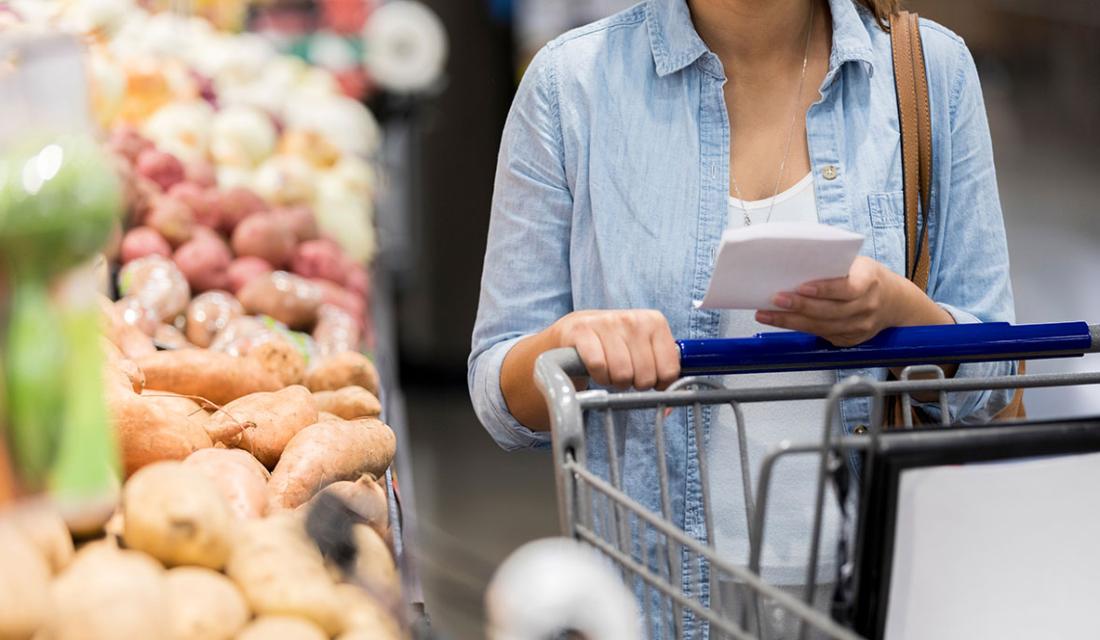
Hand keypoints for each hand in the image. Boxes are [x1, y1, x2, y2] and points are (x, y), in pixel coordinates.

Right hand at [550, 309, 679, 388]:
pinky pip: (599, 366)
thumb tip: (668, 407)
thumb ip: (661, 370)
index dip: (658, 383)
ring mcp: (607, 322)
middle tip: (625, 374)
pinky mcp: (582, 331)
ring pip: (622, 373)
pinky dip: (598, 375)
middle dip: (634, 383)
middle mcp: (633, 319)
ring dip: (615, 381)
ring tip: (611, 371)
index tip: (649, 379)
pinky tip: (597, 369)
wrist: (574, 329)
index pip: (669, 370)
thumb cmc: (613, 344)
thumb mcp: (642, 348)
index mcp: (655, 321)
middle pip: (645, 376)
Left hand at [756, 256, 945, 346]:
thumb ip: (834, 264)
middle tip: (775, 299)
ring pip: (821, 327)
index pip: (847, 289)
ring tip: (767, 314)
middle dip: (799, 307)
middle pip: (829, 311)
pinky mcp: (849, 339)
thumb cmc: (868, 277)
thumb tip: (795, 257)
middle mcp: (866, 307)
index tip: (801, 287)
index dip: (824, 289)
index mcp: (870, 282)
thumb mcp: (858, 264)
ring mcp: (859, 327)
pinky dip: (798, 328)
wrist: (896, 302)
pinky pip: (820, 335)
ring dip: (791, 321)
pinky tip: (781, 321)